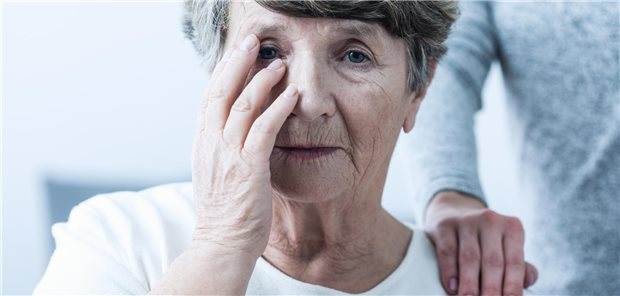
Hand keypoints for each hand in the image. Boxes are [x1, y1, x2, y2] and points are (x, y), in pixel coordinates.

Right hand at [191, 34, 298, 258]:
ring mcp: (228, 154)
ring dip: (262, 80)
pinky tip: (292, 94)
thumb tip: (232, 128)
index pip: (209, 98)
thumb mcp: (214, 172)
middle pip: (221, 92)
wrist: (222, 243)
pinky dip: (278, 108)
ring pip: (242, 105)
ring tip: (279, 63)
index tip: (237, 53)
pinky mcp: (249, 167)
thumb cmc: (224, 212)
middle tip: (253, 41)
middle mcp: (211, 144)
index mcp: (202, 144)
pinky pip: (264, 129)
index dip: (223, 72)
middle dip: (237, 62)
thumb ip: (221, 147)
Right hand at [425, 191, 537, 295]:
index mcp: (512, 227)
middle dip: (491, 288)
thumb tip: (528, 281)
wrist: (455, 210)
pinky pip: (447, 251)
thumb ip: (519, 266)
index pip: (515, 262)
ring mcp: (466, 221)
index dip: (513, 286)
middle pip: (492, 261)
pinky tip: (451, 287)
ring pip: (469, 258)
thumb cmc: (486, 239)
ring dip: (469, 283)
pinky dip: (450, 271)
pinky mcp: (444, 225)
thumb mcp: (505, 247)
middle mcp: (490, 220)